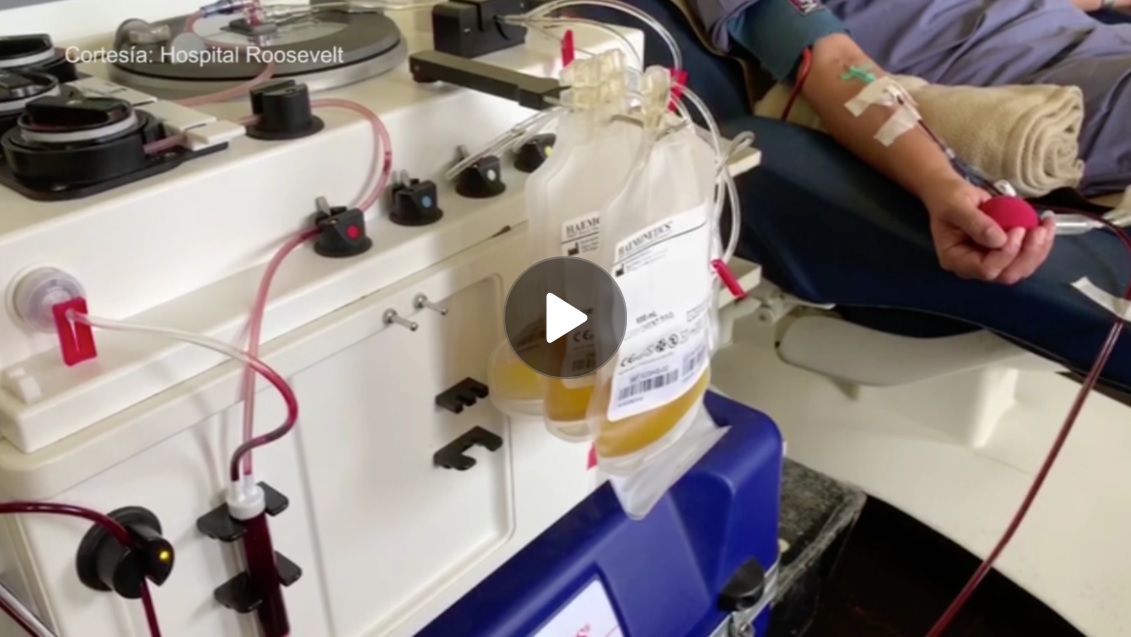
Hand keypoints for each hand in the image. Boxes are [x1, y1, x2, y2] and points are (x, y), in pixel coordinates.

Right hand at [921, 177, 1054, 283]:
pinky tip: (1047, 225)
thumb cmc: (948, 197)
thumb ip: (976, 222)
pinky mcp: (1003, 253)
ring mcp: (989, 261)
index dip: (1006, 254)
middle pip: (1007, 274)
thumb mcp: (957, 205)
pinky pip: (1025, 256)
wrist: (950, 193)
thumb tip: (1000, 240)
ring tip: (1046, 226)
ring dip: (1038, 250)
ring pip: (1020, 268)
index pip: (986, 269)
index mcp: (956, 259)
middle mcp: (973, 267)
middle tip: (1039, 230)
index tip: (1019, 229)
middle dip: (1028, 255)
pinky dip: (1040, 243)